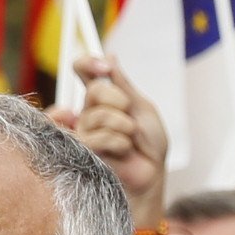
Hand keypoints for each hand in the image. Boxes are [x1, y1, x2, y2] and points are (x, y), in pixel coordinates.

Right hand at [58, 54, 168, 211]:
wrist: (152, 176)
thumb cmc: (149, 146)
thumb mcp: (142, 110)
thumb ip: (124, 86)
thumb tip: (110, 58)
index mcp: (102, 98)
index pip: (82, 71)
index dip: (88, 63)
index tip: (104, 67)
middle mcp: (88, 111)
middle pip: (93, 90)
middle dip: (117, 99)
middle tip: (130, 114)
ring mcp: (83, 131)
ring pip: (97, 114)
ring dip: (124, 126)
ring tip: (131, 138)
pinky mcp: (82, 151)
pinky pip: (98, 137)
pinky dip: (119, 142)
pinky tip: (124, 151)